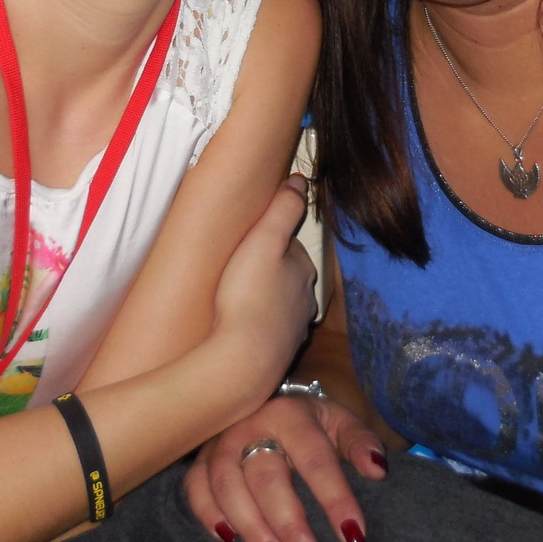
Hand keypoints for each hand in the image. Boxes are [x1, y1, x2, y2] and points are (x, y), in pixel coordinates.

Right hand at [184, 394, 387, 541]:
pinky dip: (208, 514)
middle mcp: (251, 424)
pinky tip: (228, 541)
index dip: (335, 498)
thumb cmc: (311, 422)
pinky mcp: (200, 459)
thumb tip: (378, 469)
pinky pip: (195, 487)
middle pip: (266, 476)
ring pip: (226, 485)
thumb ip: (361, 443)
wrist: (268, 399)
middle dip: (288, 523)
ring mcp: (220, 442)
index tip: (354, 537)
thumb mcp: (341, 422)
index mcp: (291, 414)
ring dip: (250, 526)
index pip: (316, 459)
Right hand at [204, 176, 318, 404]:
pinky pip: (268, 331)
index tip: (250, 237)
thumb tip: (300, 180)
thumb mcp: (264, 240)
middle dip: (269, 270)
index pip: (289, 245)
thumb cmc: (249, 297)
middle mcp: (305, 300)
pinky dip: (258, 325)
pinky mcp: (277, 354)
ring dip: (263, 299)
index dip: (269, 239)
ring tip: (237, 296)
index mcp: (303, 270)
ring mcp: (293, 329)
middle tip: (239, 266)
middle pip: (287, 276)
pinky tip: (240, 327)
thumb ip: (283, 209)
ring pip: (280, 305)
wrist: (243, 361)